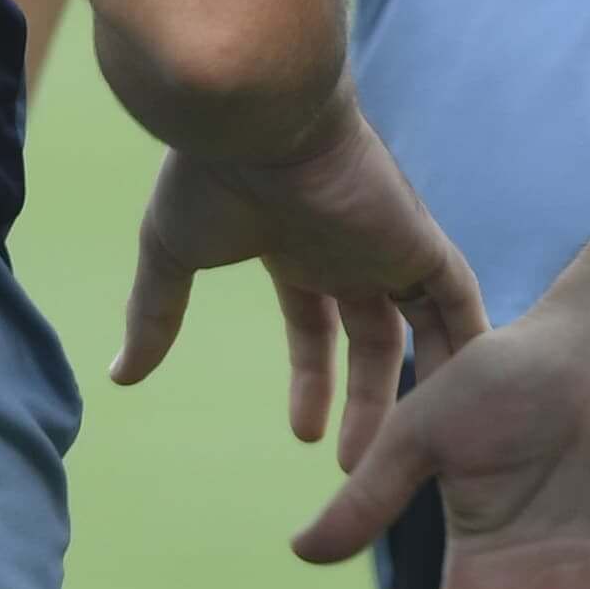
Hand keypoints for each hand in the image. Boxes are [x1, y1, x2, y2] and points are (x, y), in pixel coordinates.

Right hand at [113, 104, 486, 469]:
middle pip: (371, 338)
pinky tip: (469, 387)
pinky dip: (467, 338)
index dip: (313, 381)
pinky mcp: (417, 238)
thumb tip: (119, 377)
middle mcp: (348, 247)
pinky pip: (458, 298)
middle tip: (354, 468)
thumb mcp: (171, 254)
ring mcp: (387, 243)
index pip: (314, 326)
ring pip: (419, 326)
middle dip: (364, 402)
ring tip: (406, 452)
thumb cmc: (209, 175)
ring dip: (415, 385)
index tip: (305, 435)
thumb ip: (154, 315)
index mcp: (296, 246)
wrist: (254, 120)